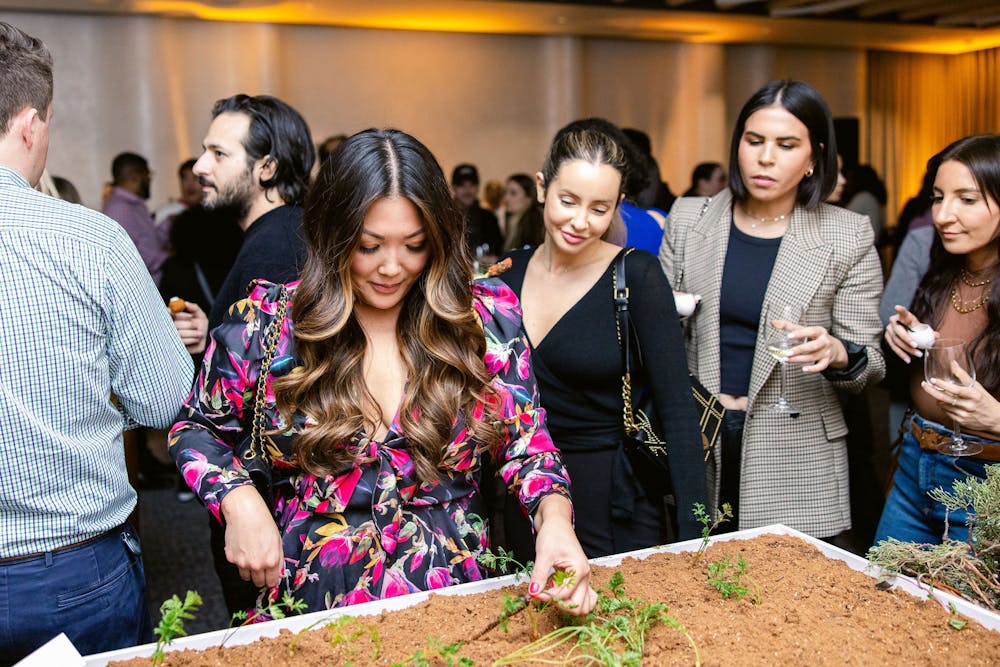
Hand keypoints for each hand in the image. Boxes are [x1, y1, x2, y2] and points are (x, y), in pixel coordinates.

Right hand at [171, 301, 207, 354]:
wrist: (206, 341)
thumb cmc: (201, 327)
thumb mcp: (200, 315)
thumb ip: (194, 308)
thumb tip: (185, 303)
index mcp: (175, 319)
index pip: (168, 314)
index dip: (170, 312)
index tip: (173, 311)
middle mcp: (172, 327)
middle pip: (174, 324)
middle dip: (187, 324)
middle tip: (196, 324)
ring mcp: (173, 337)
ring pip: (178, 333)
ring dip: (192, 333)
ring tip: (199, 333)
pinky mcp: (176, 346)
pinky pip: (181, 342)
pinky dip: (191, 340)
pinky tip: (196, 339)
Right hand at [220, 485, 282, 587]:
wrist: (244, 512)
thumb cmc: (263, 523)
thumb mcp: (278, 541)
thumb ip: (278, 559)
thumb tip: (276, 573)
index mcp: (271, 561)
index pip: (271, 582)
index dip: (271, 580)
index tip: (270, 578)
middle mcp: (256, 565)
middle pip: (258, 583)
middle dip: (261, 577)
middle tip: (261, 567)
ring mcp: (242, 563)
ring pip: (246, 577)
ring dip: (250, 571)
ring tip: (252, 556)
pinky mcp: (231, 558)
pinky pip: (237, 566)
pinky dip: (239, 560)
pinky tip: (243, 547)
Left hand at [528, 495, 596, 615]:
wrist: (557, 523)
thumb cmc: (553, 534)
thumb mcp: (543, 554)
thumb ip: (539, 575)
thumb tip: (532, 593)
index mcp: (580, 569)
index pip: (564, 596)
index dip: (547, 597)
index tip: (533, 593)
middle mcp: (586, 576)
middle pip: (578, 606)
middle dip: (559, 605)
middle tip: (543, 596)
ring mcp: (585, 579)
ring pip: (583, 605)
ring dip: (567, 606)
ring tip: (551, 596)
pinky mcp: (580, 579)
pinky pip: (583, 598)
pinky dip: (572, 601)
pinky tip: (557, 593)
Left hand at [772, 319, 847, 372]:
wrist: (834, 347)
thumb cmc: (815, 337)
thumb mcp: (805, 330)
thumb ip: (789, 326)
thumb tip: (773, 322)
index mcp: (819, 331)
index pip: (811, 331)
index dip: (800, 334)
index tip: (789, 336)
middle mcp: (824, 341)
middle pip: (812, 346)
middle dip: (799, 350)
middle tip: (787, 353)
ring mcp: (826, 352)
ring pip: (813, 357)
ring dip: (799, 359)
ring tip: (786, 360)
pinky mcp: (827, 361)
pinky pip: (821, 366)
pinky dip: (813, 369)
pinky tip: (804, 369)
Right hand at [885, 305, 930, 363]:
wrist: (904, 330)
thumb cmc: (913, 326)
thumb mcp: (919, 326)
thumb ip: (927, 330)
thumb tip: (936, 336)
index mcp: (902, 316)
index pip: (901, 312)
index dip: (900, 310)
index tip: (897, 307)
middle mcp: (893, 322)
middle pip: (898, 331)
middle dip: (906, 338)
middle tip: (916, 345)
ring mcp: (888, 331)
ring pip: (896, 341)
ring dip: (907, 349)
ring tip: (918, 354)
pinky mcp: (887, 338)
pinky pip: (893, 348)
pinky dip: (901, 354)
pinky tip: (908, 359)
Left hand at [922, 365, 999, 434]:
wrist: (995, 418)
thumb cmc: (985, 400)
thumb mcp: (977, 387)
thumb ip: (963, 376)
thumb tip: (953, 363)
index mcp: (974, 395)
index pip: (955, 390)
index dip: (942, 385)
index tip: (933, 380)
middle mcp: (968, 405)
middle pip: (945, 398)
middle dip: (931, 391)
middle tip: (924, 385)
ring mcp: (964, 414)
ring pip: (943, 405)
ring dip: (937, 398)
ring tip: (938, 392)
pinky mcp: (960, 421)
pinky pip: (946, 412)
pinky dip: (943, 405)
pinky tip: (945, 402)